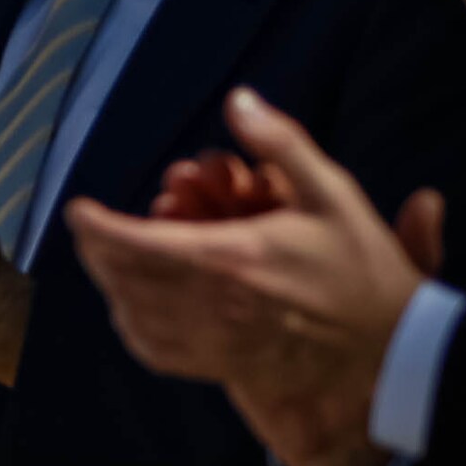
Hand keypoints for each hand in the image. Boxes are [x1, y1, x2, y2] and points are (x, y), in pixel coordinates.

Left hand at [62, 86, 433, 465]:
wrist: (388, 349)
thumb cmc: (361, 267)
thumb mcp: (333, 193)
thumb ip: (281, 143)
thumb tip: (238, 98)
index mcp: (230, 257)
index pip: (139, 241)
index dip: (98, 226)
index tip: (77, 210)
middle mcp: (210, 303)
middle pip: (124, 278)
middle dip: (97, 251)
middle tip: (88, 230)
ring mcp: (211, 340)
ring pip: (132, 314)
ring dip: (110, 285)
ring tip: (103, 261)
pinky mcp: (217, 366)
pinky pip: (153, 350)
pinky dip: (131, 326)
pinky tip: (131, 308)